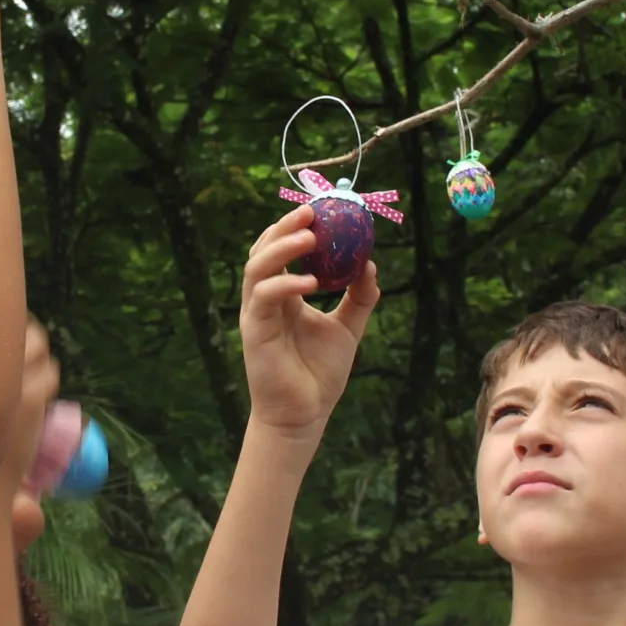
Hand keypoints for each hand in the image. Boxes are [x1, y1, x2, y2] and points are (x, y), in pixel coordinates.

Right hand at [237, 207, 378, 434]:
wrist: (306, 414)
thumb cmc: (320, 374)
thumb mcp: (347, 328)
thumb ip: (358, 297)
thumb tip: (371, 264)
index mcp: (284, 295)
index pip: (281, 251)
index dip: (295, 228)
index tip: (321, 210)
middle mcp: (266, 300)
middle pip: (264, 250)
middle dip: (284, 227)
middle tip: (311, 212)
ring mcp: (257, 314)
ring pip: (257, 267)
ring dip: (281, 247)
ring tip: (309, 237)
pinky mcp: (254, 332)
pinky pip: (264, 297)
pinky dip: (285, 283)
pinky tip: (310, 282)